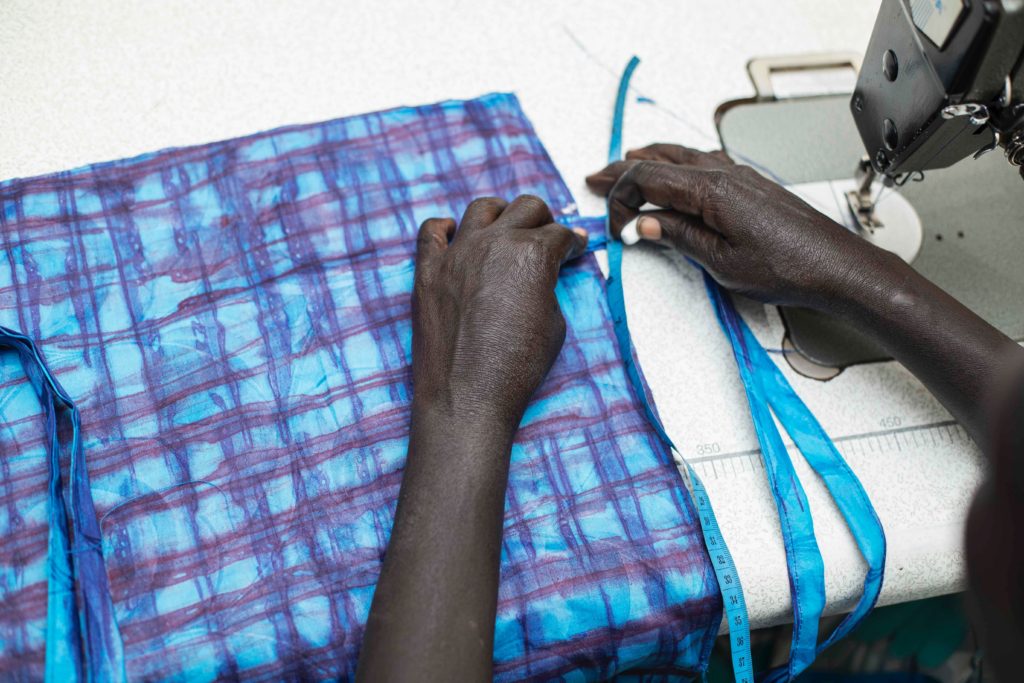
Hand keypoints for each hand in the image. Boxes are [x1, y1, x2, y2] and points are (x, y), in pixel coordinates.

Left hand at [412, 195, 587, 429]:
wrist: (467, 397)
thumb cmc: (516, 368)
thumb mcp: (555, 324)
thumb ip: (549, 287)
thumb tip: (542, 276)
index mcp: (532, 254)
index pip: (560, 234)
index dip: (572, 243)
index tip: (574, 249)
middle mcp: (494, 243)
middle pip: (526, 208)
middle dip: (542, 219)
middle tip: (546, 235)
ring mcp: (456, 254)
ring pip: (481, 208)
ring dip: (500, 214)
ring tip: (504, 230)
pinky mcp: (427, 270)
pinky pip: (431, 231)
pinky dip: (445, 228)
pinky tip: (455, 235)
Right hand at [586, 144, 893, 309]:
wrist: (835, 266)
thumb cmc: (788, 268)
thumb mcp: (721, 262)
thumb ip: (679, 237)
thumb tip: (644, 224)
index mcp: (712, 191)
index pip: (647, 179)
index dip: (621, 200)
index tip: (618, 229)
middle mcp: (724, 174)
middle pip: (660, 160)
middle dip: (623, 170)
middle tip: (596, 178)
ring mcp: (739, 176)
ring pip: (682, 156)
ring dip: (649, 161)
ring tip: (626, 164)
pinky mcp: (751, 185)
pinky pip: (703, 161)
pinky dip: (677, 163)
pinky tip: (675, 172)